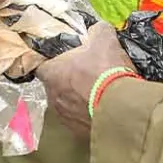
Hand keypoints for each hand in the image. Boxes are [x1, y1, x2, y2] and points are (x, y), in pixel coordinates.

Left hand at [35, 22, 133, 137]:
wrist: (121, 108)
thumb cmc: (106, 70)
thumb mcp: (104, 39)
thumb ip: (97, 30)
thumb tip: (97, 29)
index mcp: (52, 73)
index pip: (41, 65)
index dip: (53, 60)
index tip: (67, 58)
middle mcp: (52, 97)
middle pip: (55, 85)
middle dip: (68, 80)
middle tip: (87, 73)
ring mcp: (64, 118)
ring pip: (67, 104)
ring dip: (78, 98)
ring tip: (97, 92)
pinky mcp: (78, 133)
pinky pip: (79, 120)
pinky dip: (88, 114)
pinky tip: (103, 107)